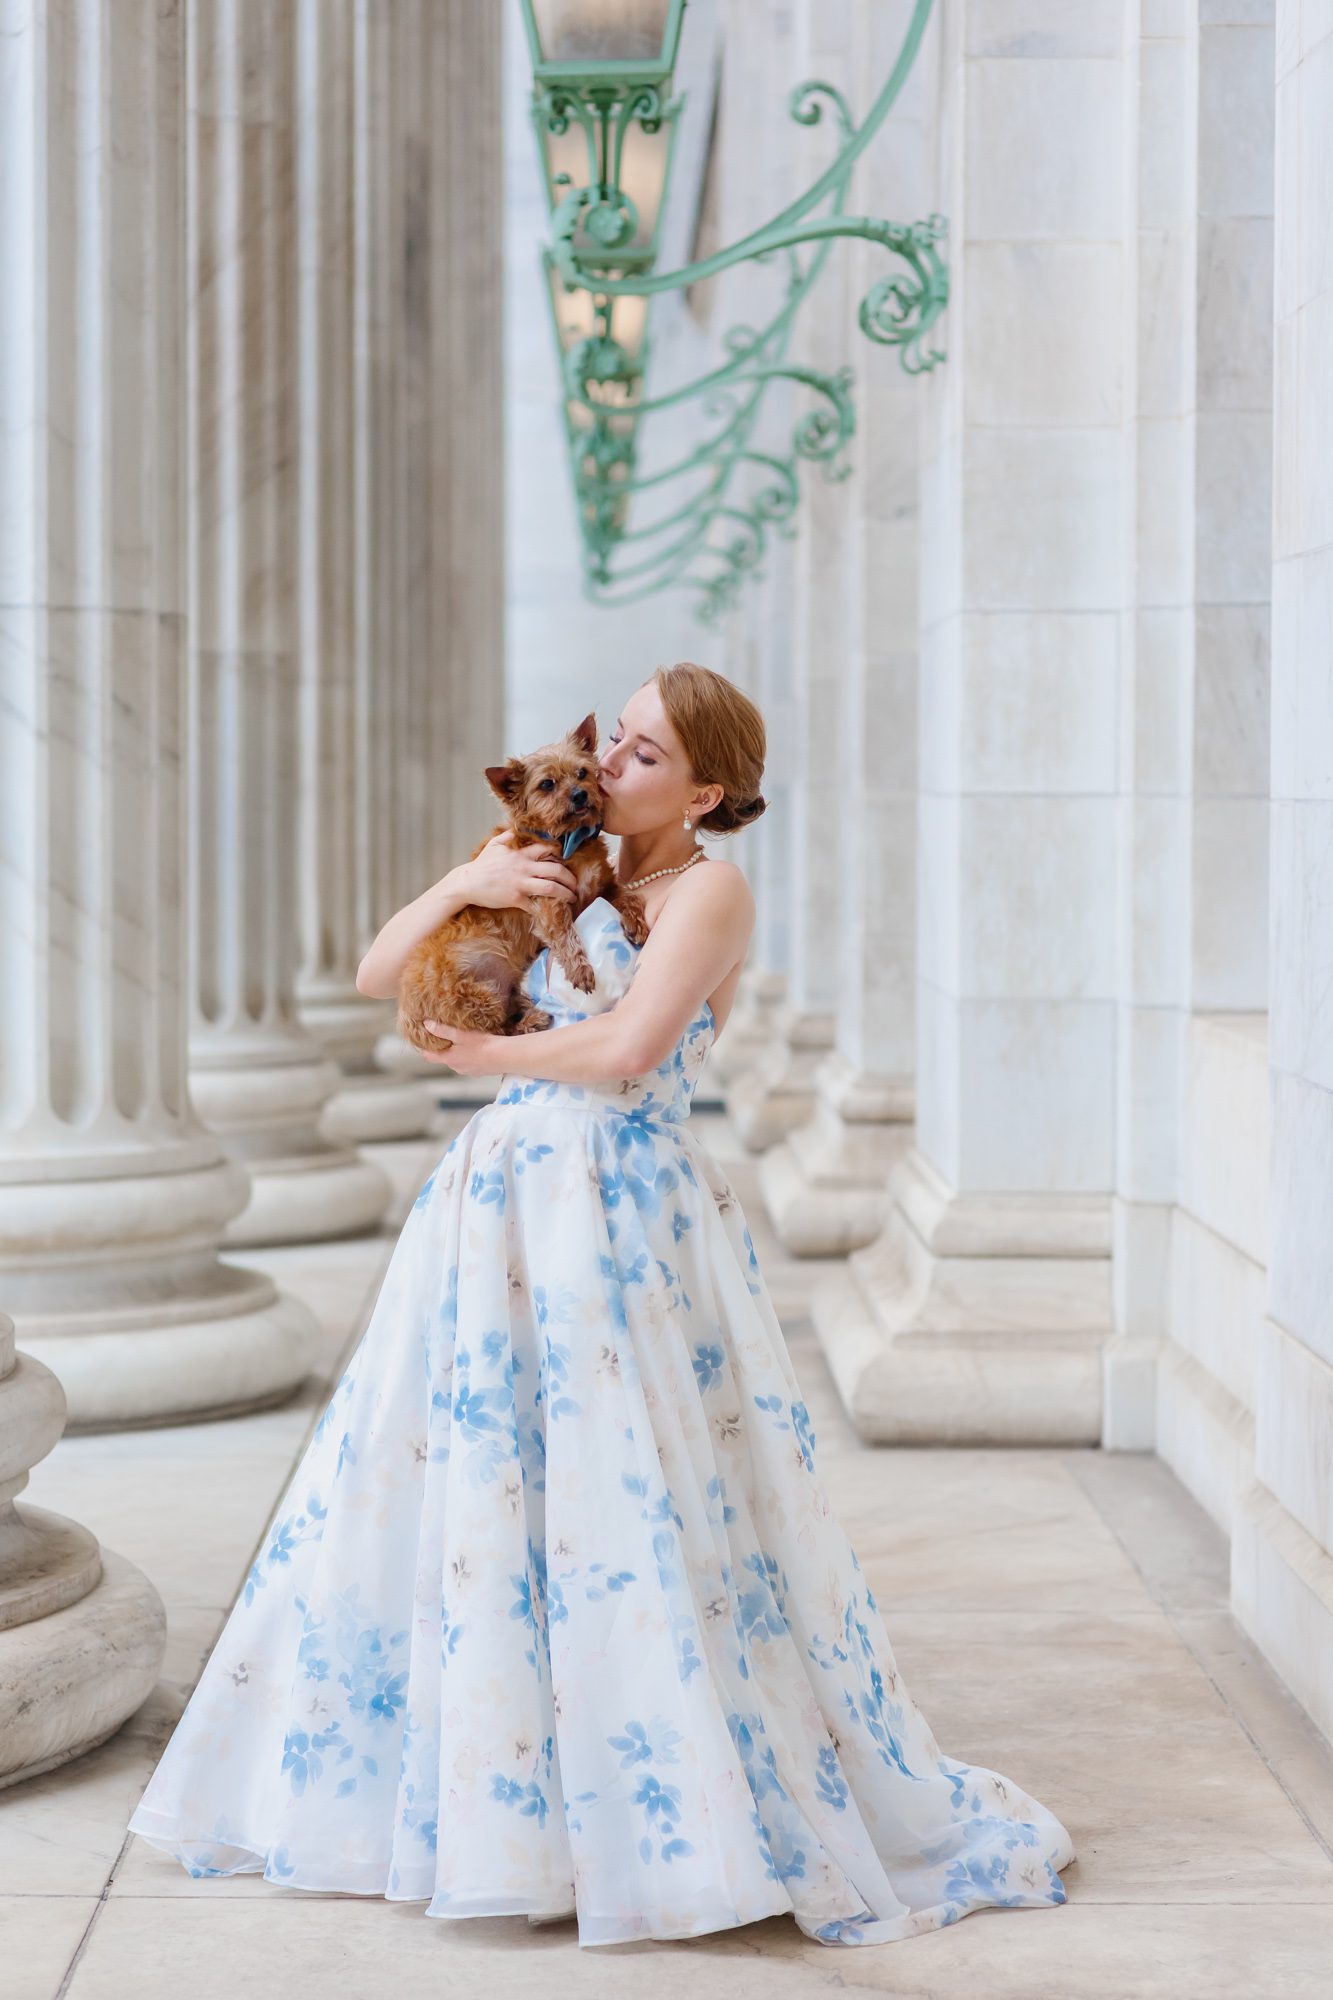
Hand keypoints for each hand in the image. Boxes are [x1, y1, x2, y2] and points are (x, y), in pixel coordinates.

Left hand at [420, 1021, 497, 1074]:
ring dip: (458, 1052)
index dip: (424, 1048)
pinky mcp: (479, 1072)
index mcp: (449, 1059)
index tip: (424, 1039)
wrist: (504, 1056)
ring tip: (465, 1040)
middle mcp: (456, 1068)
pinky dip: (470, 1056)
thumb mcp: (460, 1034)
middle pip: (443, 1058)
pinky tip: (478, 1048)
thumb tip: (426, 1024)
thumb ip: (442, 1030)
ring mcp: (468, 1071)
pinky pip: (469, 1063)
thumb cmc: (482, 1045)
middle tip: (447, 1035)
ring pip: (457, 1061)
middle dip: (444, 1048)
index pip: (428, 1056)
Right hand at [456, 828, 577, 913]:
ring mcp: (520, 883)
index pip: (547, 849)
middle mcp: (524, 867)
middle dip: (570, 878)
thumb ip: (508, 835)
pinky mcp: (516, 898)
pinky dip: (546, 908)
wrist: (467, 882)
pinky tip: (554, 911)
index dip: (561, 855)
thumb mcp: (495, 845)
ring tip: (572, 897)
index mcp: (521, 854)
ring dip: (565, 893)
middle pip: (555, 870)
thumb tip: (516, 828)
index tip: (567, 862)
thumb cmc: (482, 865)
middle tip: (575, 884)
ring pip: (550, 887)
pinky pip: (536, 905)